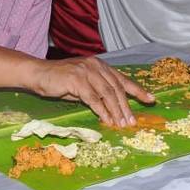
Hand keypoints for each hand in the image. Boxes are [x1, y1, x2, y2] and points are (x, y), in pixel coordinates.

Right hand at [26, 57, 153, 127]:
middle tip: (132, 121)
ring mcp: (86, 71)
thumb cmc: (58, 80)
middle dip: (126, 107)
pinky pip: (93, 98)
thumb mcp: (82, 85)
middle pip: (116, 88)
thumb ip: (97, 92)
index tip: (151, 100)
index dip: (137, 90)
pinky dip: (102, 111)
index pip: (122, 79)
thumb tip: (112, 108)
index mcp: (99, 65)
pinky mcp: (77, 80)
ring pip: (107, 94)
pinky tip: (107, 120)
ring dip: (116, 111)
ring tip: (121, 124)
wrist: (38, 73)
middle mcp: (95, 66)